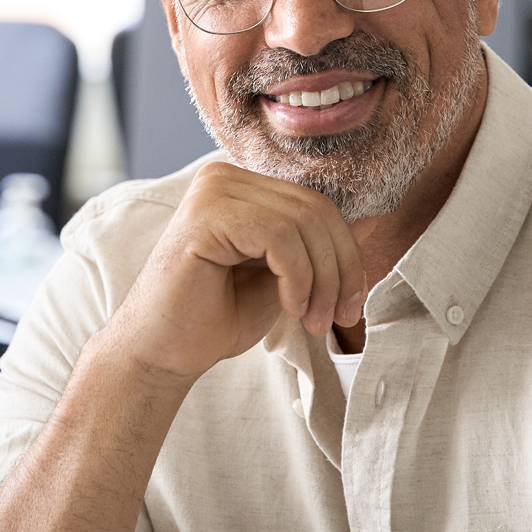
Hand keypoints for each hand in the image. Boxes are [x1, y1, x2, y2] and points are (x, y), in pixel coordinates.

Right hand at [101, 163, 366, 383]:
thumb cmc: (214, 320)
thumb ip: (314, 251)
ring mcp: (213, 190)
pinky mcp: (205, 214)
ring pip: (304, 222)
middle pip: (317, 210)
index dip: (347, 257)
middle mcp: (224, 177)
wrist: (161, 354)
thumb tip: (369, 227)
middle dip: (341, 270)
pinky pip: (280, 235)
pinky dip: (298, 276)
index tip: (348, 307)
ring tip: (313, 321)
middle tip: (338, 319)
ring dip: (322, 280)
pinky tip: (290, 307)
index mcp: (242, 187)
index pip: (318, 206)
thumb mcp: (282, 279)